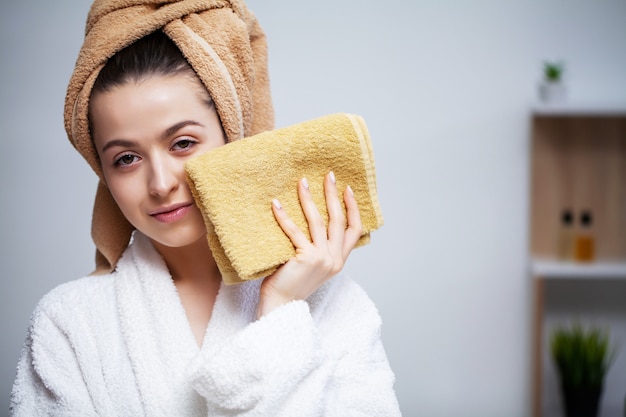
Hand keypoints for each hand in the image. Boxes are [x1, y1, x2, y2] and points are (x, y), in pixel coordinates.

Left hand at [256, 171, 362, 317]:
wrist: (281, 306)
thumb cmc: (293, 284)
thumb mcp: (315, 266)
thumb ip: (321, 248)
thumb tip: (315, 219)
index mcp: (339, 260)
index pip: (354, 229)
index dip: (353, 208)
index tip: (348, 189)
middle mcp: (334, 259)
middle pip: (338, 219)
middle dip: (333, 195)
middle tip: (329, 175)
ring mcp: (322, 258)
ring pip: (318, 222)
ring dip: (309, 199)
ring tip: (302, 182)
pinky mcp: (305, 258)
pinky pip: (294, 231)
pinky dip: (284, 216)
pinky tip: (276, 204)